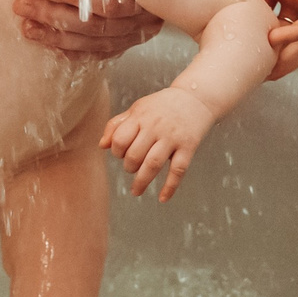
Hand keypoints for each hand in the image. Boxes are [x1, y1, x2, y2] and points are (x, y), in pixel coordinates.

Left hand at [16, 0, 165, 59]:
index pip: (110, 1)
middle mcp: (143, 19)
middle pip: (96, 24)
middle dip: (55, 15)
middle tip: (24, 4)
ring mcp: (134, 34)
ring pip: (93, 42)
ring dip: (57, 36)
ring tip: (27, 27)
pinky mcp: (126, 43)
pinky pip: (98, 54)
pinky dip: (73, 51)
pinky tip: (49, 45)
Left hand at [102, 87, 216, 200]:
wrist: (195, 97)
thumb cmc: (161, 106)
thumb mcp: (138, 109)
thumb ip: (118, 125)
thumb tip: (102, 146)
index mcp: (140, 116)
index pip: (120, 139)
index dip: (116, 152)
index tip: (121, 155)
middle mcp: (155, 126)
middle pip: (135, 154)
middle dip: (129, 167)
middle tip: (131, 168)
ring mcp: (172, 137)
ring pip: (153, 164)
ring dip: (142, 181)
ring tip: (136, 190)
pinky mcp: (188, 146)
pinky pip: (178, 170)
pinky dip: (170, 186)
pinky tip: (162, 198)